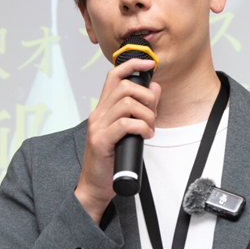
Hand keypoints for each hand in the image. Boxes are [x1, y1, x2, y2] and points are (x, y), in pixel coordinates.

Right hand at [75, 58, 160, 222]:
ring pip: (127, 103)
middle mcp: (98, 114)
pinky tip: (144, 136)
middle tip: (152, 114)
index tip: (149, 62)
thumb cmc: (110, 160)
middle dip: (147, 97)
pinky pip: (126, 124)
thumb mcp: (127, 131)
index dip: (132, 64)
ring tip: (149, 128)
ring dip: (147, 115)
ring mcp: (97, 126)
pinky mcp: (100, 140)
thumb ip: (139, 110)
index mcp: (103, 109)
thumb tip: (155, 88)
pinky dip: (142, 127)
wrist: (94, 186)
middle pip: (125, 86)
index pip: (114, 75)